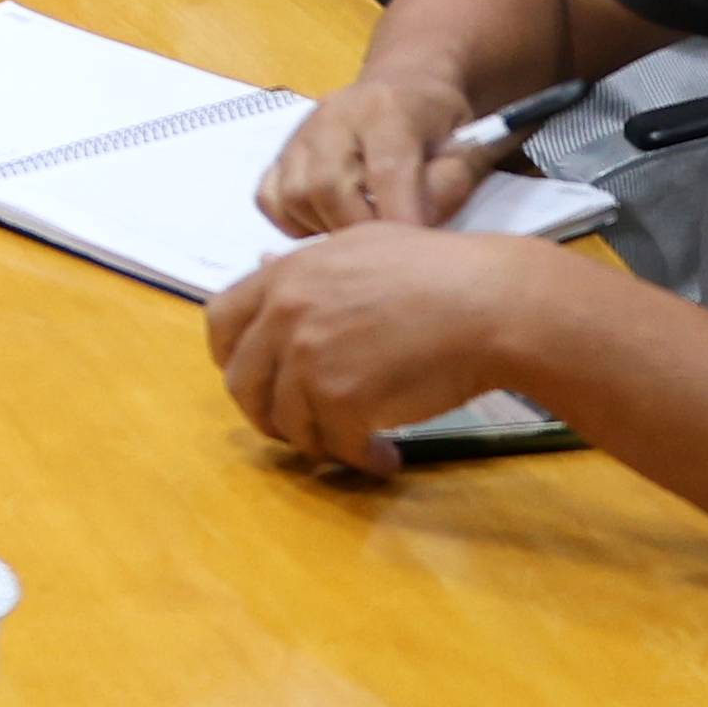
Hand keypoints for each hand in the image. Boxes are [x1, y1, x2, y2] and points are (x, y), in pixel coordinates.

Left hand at [206, 224, 545, 478]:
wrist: (488, 302)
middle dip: (267, 412)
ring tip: (356, 444)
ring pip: (287, 424)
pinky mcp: (341, 401)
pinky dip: (359, 459)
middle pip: (242, 383)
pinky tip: (386, 456)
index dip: (232, 355)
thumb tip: (270, 275)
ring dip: (319, 442)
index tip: (257, 375)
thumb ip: (310, 270)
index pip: (220, 321)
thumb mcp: (360, 246)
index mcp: (285, 276)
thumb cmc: (439, 270)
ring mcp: (308, 360)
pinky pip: (335, 446)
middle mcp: (285, 316)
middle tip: (301, 425)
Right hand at [261, 64, 483, 234]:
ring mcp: (301, 132)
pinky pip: (269, 197)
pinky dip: (294, 221)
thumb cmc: (438, 123)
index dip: (397, 217)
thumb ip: (449, 186)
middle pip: (328, 185)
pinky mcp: (281, 151)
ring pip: (295, 195)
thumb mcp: (465, 147)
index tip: (409, 250)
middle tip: (382, 247)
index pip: (387, 169)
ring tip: (358, 234)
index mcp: (388, 109)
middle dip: (357, 229)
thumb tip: (412, 228)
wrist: (404, 84)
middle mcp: (335, 115)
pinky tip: (326, 223)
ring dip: (326, 228)